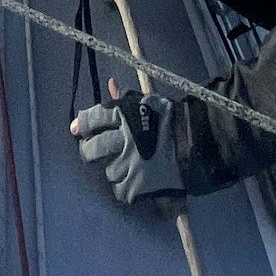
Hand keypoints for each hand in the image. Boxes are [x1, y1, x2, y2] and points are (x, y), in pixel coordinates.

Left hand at [71, 80, 184, 205]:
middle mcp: (123, 141)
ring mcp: (129, 167)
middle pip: (91, 149)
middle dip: (89, 151)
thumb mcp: (150, 103)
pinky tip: (137, 182)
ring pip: (108, 172)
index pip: (93, 118)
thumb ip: (126, 98)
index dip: (83, 123)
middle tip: (92, 153)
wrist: (198, 147)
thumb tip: (110, 84)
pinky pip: (120, 191)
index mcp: (126, 117)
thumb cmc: (173, 122)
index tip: (77, 129)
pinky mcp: (136, 189)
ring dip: (116, 170)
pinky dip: (127, 188)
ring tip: (130, 166)